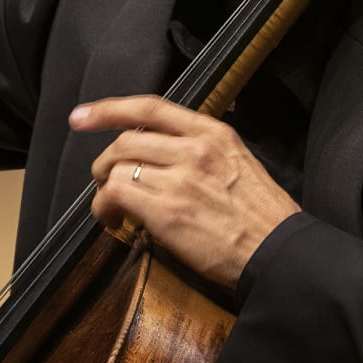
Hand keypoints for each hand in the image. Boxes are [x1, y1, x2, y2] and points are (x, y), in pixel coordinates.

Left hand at [70, 96, 298, 289]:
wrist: (280, 254)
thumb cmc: (262, 216)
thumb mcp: (238, 161)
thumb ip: (200, 148)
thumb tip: (157, 149)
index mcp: (213, 133)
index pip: (150, 108)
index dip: (109, 109)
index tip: (82, 116)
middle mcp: (195, 150)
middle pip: (126, 141)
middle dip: (105, 161)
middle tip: (104, 180)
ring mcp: (181, 180)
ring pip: (117, 168)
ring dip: (104, 188)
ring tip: (112, 206)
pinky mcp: (168, 212)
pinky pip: (117, 195)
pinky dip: (105, 206)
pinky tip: (113, 219)